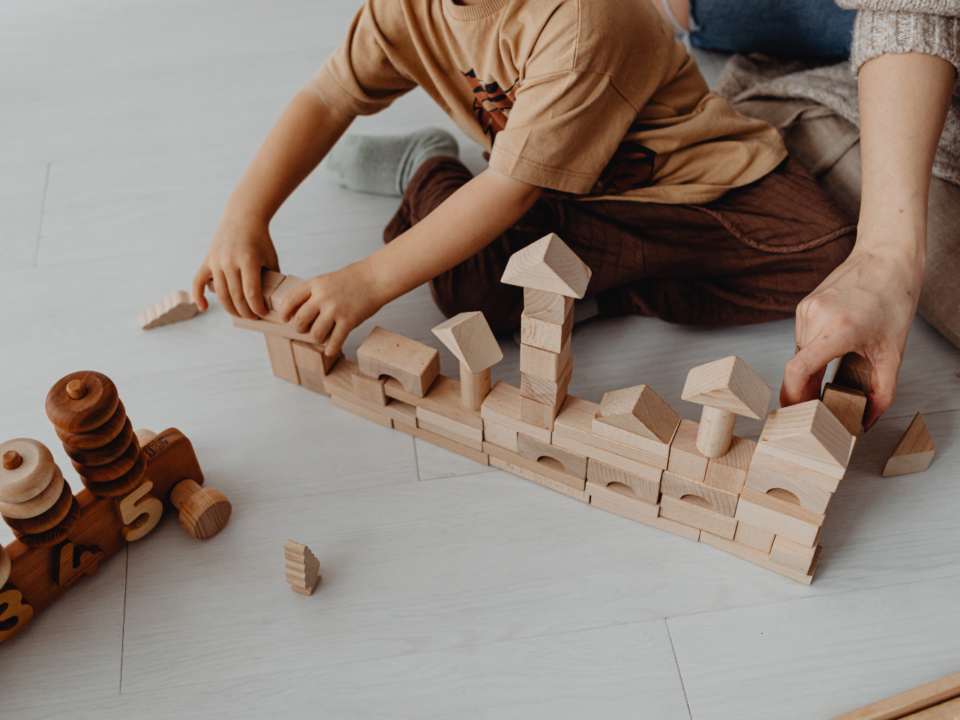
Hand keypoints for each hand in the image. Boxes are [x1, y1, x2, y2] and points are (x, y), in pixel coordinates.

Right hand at [192, 213, 279, 318]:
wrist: (243, 218)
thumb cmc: (261, 240)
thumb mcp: (271, 258)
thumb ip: (271, 279)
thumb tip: (272, 301)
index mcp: (248, 260)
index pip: (252, 293)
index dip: (257, 308)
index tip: (262, 313)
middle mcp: (229, 261)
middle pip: (236, 296)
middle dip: (246, 311)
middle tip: (253, 317)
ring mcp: (216, 261)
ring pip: (221, 294)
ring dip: (230, 309)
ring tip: (240, 314)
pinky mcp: (207, 261)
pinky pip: (198, 282)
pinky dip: (198, 296)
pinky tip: (204, 308)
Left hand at [279, 261, 385, 355]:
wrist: (376, 278)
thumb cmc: (354, 279)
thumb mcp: (327, 279)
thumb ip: (313, 293)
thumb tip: (299, 313)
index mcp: (316, 284)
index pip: (290, 300)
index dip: (284, 312)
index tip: (285, 319)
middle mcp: (323, 297)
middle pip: (300, 320)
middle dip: (300, 328)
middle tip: (306, 329)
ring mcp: (336, 310)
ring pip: (316, 334)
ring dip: (317, 338)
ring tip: (323, 336)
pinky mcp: (349, 321)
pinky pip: (335, 341)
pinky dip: (331, 349)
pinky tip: (330, 350)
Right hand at [780, 245, 922, 428]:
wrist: (886, 257)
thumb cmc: (894, 297)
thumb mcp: (894, 352)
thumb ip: (882, 392)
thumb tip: (867, 420)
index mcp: (837, 330)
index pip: (797, 371)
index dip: (793, 398)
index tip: (797, 413)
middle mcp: (814, 318)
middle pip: (797, 368)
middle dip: (806, 391)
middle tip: (823, 406)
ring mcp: (805, 310)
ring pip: (799, 354)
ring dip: (811, 370)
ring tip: (835, 373)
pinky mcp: (803, 306)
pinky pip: (802, 339)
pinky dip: (814, 352)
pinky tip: (834, 349)